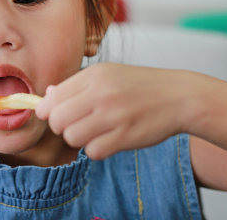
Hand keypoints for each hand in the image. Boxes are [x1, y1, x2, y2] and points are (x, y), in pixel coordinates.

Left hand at [36, 63, 194, 159]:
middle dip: (61, 127)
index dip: (48, 112)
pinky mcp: (126, 136)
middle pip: (57, 120)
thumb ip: (76, 85)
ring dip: (79, 139)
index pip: (51, 99)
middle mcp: (101, 93)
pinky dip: (97, 150)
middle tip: (76, 125)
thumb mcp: (108, 74)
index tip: (55, 116)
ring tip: (94, 132)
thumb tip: (46, 97)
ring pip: (72, 137)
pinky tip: (108, 140)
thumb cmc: (141, 86)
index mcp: (93, 75)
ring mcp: (114, 114)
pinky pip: (93, 151)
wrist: (180, 96)